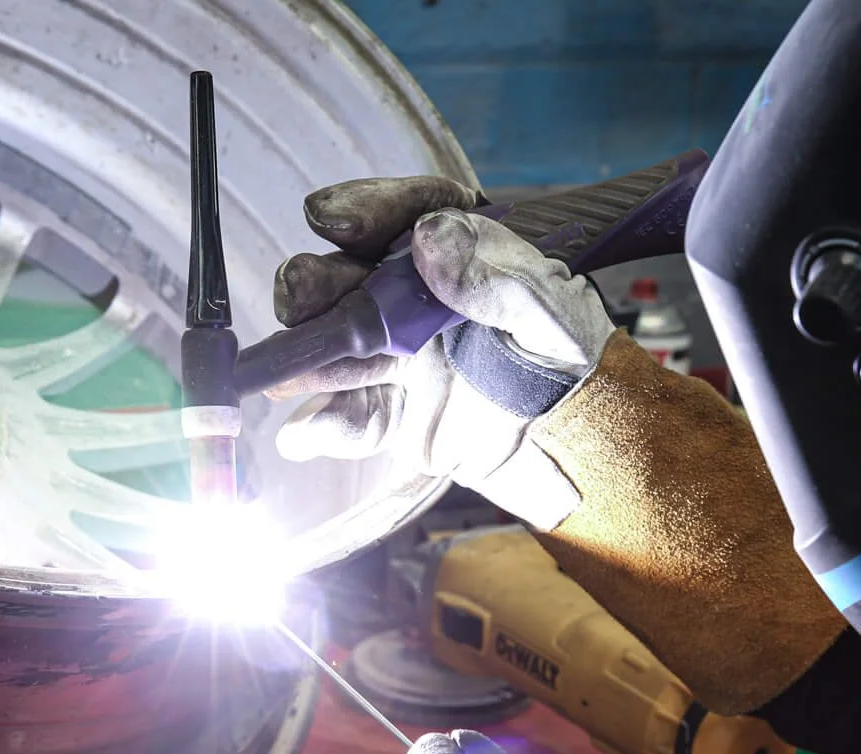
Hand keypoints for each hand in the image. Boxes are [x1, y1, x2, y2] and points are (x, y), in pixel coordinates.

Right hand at [267, 177, 617, 528]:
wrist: (574, 437)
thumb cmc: (567, 359)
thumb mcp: (548, 311)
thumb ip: (494, 275)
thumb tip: (428, 239)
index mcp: (457, 250)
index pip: (405, 214)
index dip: (364, 209)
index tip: (331, 218)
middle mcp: (412, 296)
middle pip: (347, 276)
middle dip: (315, 281)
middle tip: (298, 293)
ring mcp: (394, 354)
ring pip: (333, 344)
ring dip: (305, 351)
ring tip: (286, 365)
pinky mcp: (390, 411)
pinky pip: (350, 416)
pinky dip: (325, 428)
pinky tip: (302, 434)